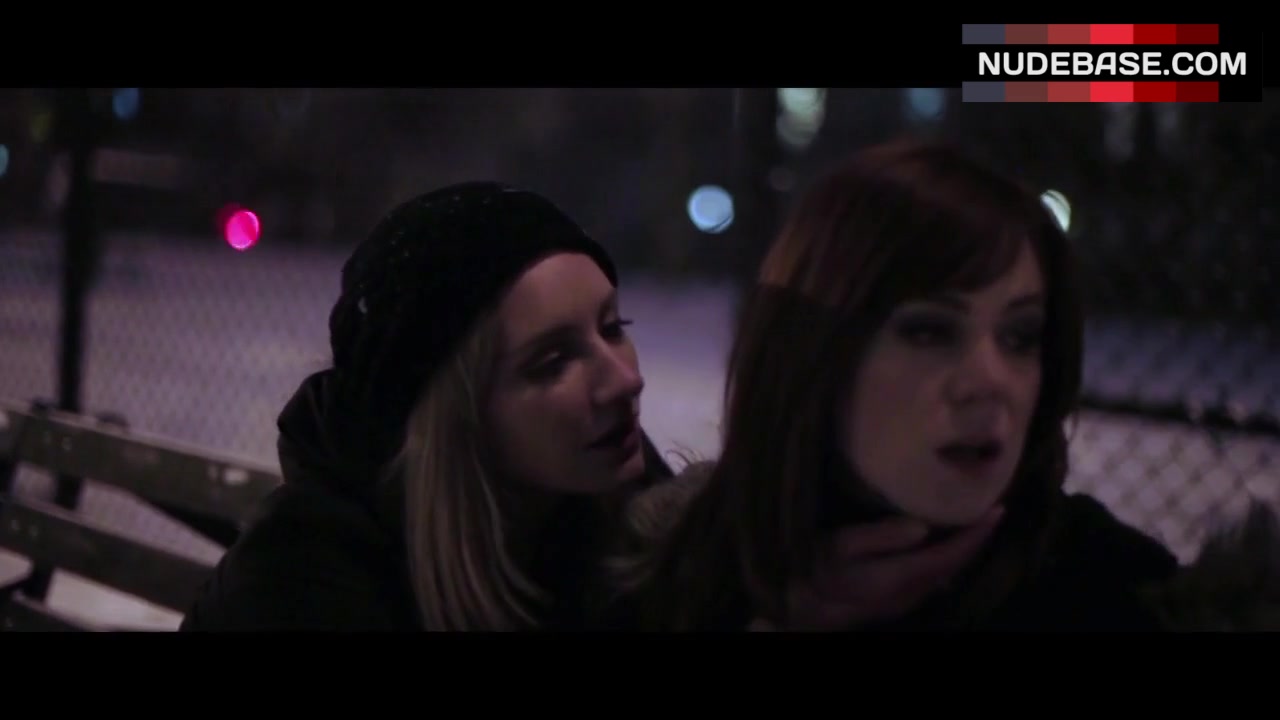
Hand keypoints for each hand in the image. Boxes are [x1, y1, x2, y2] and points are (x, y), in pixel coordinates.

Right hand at [780, 505, 1004, 630]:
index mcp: (900, 577)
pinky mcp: (893, 599)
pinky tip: (945, 541)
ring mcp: (903, 600)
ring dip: (963, 548)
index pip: (950, 556)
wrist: (795, 611)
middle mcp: (910, 593)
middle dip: (976, 539)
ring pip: (945, 573)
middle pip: (954, 566)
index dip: (976, 534)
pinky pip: (932, 576)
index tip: (999, 509)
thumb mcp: (838, 547)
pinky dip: (946, 556)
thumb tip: (922, 527)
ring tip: (976, 520)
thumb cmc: (811, 571)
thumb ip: (879, 537)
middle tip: (994, 508)